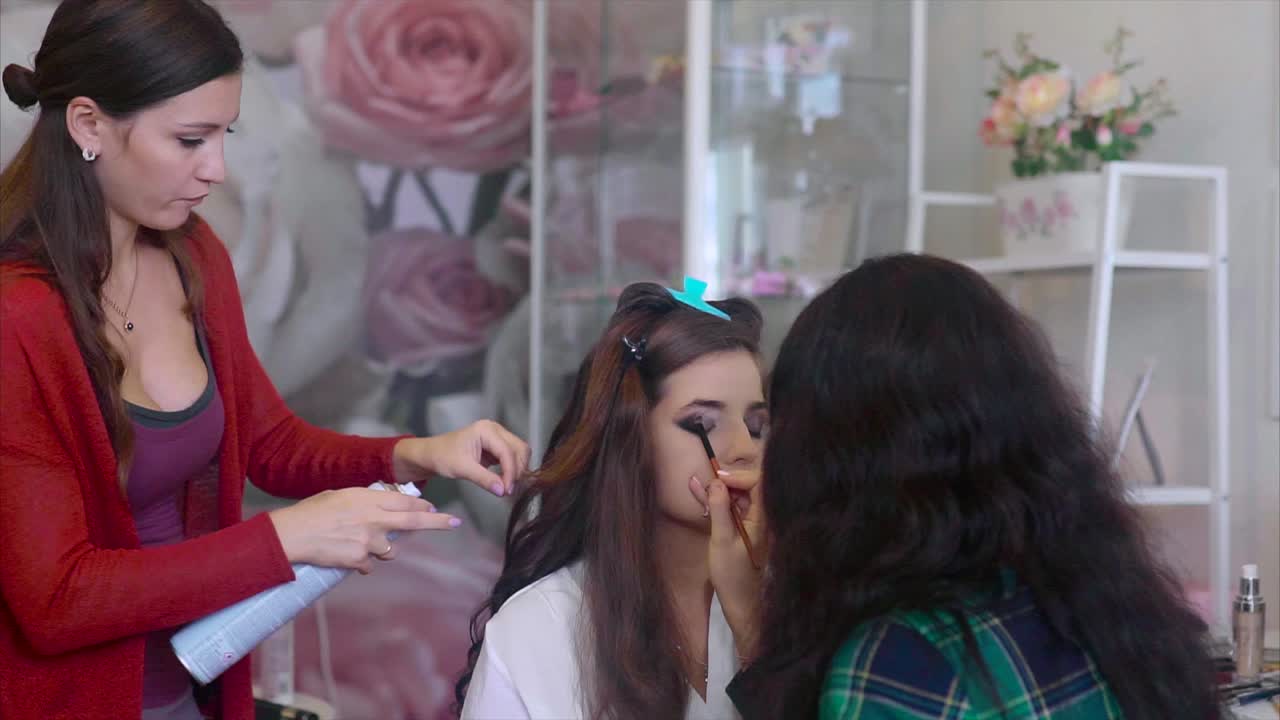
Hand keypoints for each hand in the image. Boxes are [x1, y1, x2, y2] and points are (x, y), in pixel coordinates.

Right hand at [268, 487, 459, 574]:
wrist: (293, 534)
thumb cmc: (312, 511)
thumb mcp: (341, 495)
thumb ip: (364, 501)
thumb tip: (378, 505)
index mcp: (368, 499)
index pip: (405, 502)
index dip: (422, 507)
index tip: (433, 509)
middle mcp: (374, 518)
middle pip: (413, 522)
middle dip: (437, 522)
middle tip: (454, 523)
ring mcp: (368, 541)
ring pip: (390, 551)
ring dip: (383, 549)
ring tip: (359, 543)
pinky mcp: (359, 559)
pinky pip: (369, 565)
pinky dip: (362, 563)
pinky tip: (345, 555)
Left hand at [391, 420, 530, 496]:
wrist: (431, 455)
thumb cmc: (442, 457)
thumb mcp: (462, 469)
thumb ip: (485, 479)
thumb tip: (503, 491)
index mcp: (486, 430)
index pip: (507, 451)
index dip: (511, 471)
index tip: (508, 490)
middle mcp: (496, 430)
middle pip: (519, 449)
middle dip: (518, 469)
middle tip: (509, 489)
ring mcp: (497, 437)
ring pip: (519, 453)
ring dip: (518, 470)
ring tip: (508, 487)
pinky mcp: (497, 447)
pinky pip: (512, 457)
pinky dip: (512, 469)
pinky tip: (506, 482)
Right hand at [689, 469, 765, 660]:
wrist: (741, 605)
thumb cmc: (733, 575)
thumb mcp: (721, 540)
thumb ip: (719, 510)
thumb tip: (716, 482)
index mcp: (762, 518)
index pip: (758, 483)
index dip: (737, 476)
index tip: (716, 478)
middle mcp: (760, 518)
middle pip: (748, 488)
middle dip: (725, 481)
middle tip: (703, 481)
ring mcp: (751, 525)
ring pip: (736, 498)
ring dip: (717, 491)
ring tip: (696, 484)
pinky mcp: (742, 532)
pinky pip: (730, 511)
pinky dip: (716, 504)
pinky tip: (699, 494)